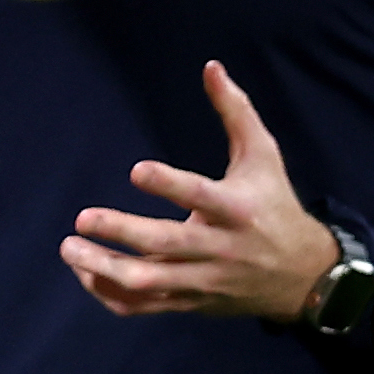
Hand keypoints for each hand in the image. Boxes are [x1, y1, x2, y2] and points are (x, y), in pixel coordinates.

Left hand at [61, 61, 336, 320]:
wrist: (302, 277)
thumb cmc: (275, 207)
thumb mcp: (264, 156)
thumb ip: (235, 112)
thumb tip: (210, 66)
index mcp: (238, 209)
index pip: (201, 196)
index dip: (169, 185)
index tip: (136, 170)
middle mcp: (220, 249)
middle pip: (166, 245)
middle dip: (122, 233)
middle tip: (82, 218)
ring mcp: (204, 280)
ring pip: (150, 283)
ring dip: (105, 269)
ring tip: (71, 248)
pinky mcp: (192, 302)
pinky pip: (147, 306)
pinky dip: (112, 294)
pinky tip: (86, 274)